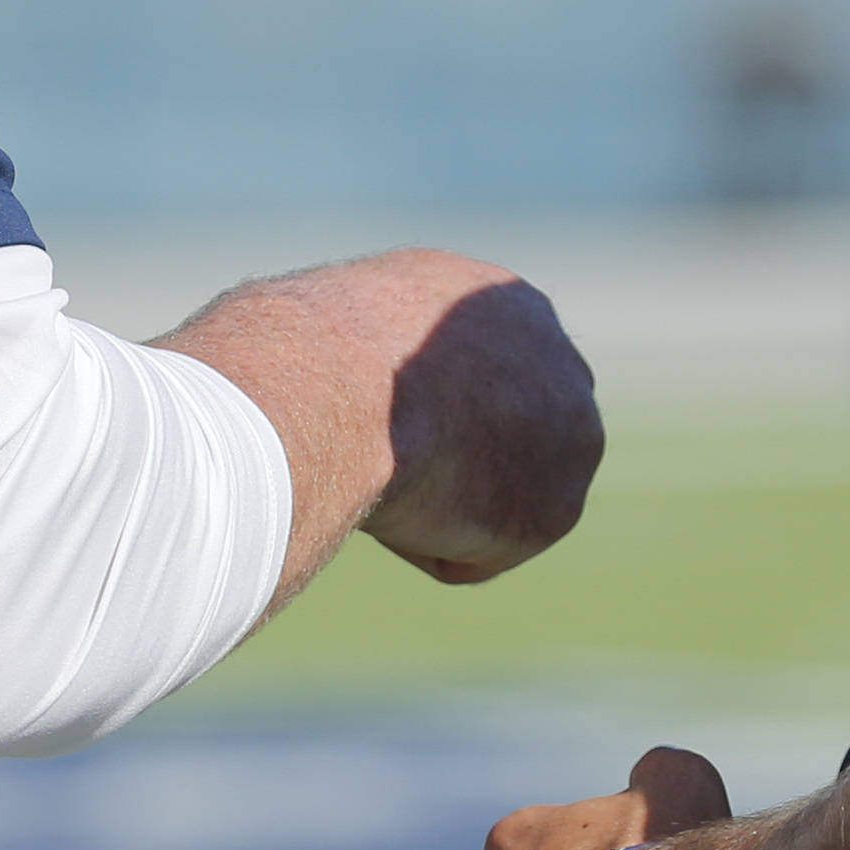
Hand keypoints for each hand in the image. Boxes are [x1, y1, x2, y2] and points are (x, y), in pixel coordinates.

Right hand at [168, 249, 603, 598]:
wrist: (333, 391)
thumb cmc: (297, 351)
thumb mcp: (317, 325)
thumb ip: (339, 357)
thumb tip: (279, 381)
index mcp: (496, 298)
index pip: (481, 370)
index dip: (425, 412)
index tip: (376, 433)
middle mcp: (557, 355)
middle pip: (512, 435)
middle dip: (459, 464)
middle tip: (384, 476)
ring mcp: (570, 431)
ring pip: (489, 495)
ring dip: (433, 507)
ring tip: (374, 481)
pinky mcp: (557, 507)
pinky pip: (476, 550)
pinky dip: (428, 548)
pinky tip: (395, 510)